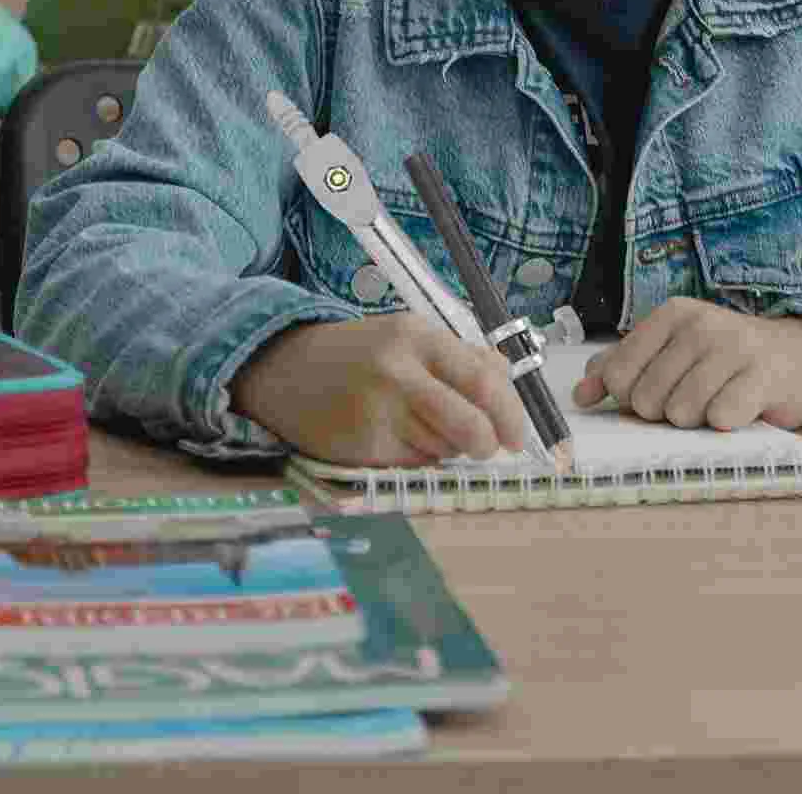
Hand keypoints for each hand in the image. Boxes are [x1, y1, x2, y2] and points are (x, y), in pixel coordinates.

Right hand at [229, 314, 526, 466]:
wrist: (284, 370)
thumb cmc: (358, 355)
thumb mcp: (408, 338)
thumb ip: (460, 358)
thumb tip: (509, 384)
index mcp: (417, 336)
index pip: (484, 381)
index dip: (511, 414)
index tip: (516, 434)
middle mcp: (398, 373)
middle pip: (471, 426)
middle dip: (487, 444)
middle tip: (487, 446)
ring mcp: (379, 413)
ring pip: (445, 449)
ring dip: (446, 448)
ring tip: (418, 426)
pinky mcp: (363, 448)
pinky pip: (414, 464)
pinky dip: (416, 458)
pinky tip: (393, 436)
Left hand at [571, 298, 801, 429]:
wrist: (801, 357)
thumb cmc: (728, 359)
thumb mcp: (673, 351)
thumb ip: (622, 367)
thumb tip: (581, 396)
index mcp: (671, 314)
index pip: (619, 374)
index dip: (630, 399)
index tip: (656, 393)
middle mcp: (699, 324)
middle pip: (647, 400)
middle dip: (667, 412)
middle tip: (696, 397)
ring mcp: (732, 347)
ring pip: (681, 413)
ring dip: (698, 421)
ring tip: (718, 401)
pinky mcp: (762, 376)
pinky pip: (721, 418)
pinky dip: (727, 423)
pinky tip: (741, 407)